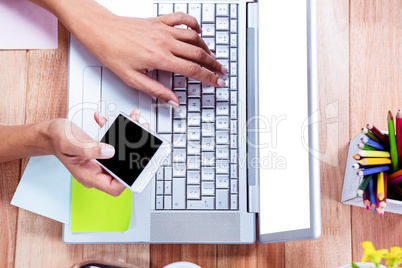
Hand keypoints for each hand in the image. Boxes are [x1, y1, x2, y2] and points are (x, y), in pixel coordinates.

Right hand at [46, 109, 143, 195]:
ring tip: (135, 123)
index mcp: (89, 175)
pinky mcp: (103, 152)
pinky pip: (117, 145)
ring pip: (123, 155)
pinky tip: (119, 120)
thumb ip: (90, 149)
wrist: (50, 132)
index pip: (113, 187)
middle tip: (142, 135)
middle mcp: (97, 170)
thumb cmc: (56, 139)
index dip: (127, 180)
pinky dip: (121, 132)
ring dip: (131, 139)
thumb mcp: (71, 142)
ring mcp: (100, 162)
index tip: (137, 165)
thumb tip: (110, 152)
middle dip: (135, 153)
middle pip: (123, 170)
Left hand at [69, 8, 227, 107]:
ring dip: (207, 48)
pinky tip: (199, 32)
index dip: (209, 78)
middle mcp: (164, 42)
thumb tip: (173, 101)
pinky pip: (182, 19)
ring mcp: (163, 29)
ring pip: (194, 37)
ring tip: (213, 57)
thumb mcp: (132, 79)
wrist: (101, 30)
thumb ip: (156, 90)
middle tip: (222, 71)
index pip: (192, 70)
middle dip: (214, 64)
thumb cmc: (112, 52)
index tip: (218, 82)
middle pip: (198, 53)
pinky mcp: (159, 21)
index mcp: (159, 58)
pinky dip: (194, 24)